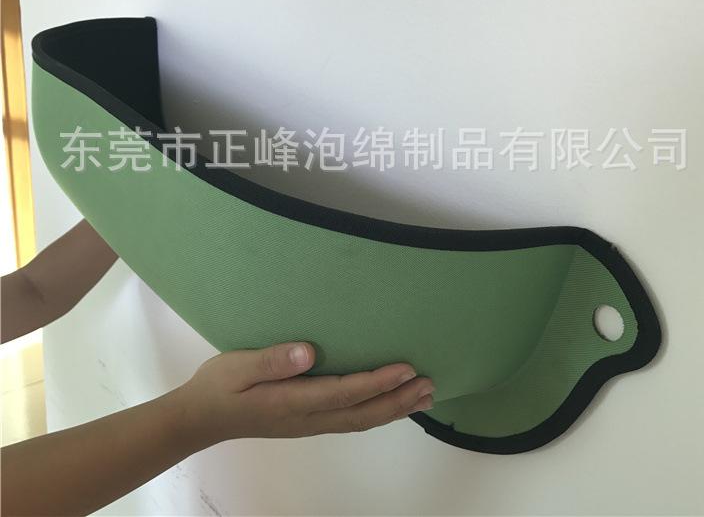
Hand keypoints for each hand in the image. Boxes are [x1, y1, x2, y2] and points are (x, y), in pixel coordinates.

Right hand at [174, 343, 433, 447]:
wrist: (201, 418)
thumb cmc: (219, 386)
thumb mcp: (237, 367)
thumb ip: (272, 360)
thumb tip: (309, 352)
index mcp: (292, 402)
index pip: (344, 393)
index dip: (378, 382)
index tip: (407, 368)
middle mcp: (307, 418)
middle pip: (361, 414)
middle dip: (397, 400)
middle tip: (429, 385)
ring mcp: (309, 424)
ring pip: (359, 421)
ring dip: (393, 409)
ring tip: (423, 397)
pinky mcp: (307, 422)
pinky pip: (350, 421)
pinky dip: (376, 413)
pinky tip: (389, 405)